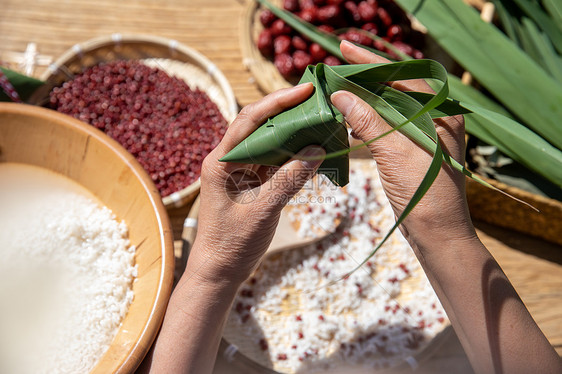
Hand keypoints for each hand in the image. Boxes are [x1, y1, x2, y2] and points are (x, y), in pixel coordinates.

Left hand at [190, 83, 324, 284]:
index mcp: (220, 161)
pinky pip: (274, 161)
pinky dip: (293, 155)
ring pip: (269, 142)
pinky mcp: (252, 183)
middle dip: (288, 111)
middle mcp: (228, 160)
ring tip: (321, 121)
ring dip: (293, 133)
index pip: (249, 120)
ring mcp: (241, 171)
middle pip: (259, 125)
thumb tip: (318, 150)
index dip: (277, 102)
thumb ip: (289, 180)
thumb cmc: (231, 244)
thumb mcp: (262, 211)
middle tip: (319, 100)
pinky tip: (314, 150)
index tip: (305, 90)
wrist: (219, 272)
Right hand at [331, 41, 475, 249]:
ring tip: (337, 92)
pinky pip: (388, 126)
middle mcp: (435, 118)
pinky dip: (369, 121)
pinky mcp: (414, 149)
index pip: (402, 74)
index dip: (371, 61)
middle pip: (395, 86)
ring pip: (390, 106)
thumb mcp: (394, 151)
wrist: (438, 232)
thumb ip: (367, 120)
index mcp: (439, 112)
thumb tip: (340, 94)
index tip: (344, 48)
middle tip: (336, 68)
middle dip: (365, 78)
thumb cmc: (423, 192)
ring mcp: (425, 134)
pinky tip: (350, 122)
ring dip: (364, 100)